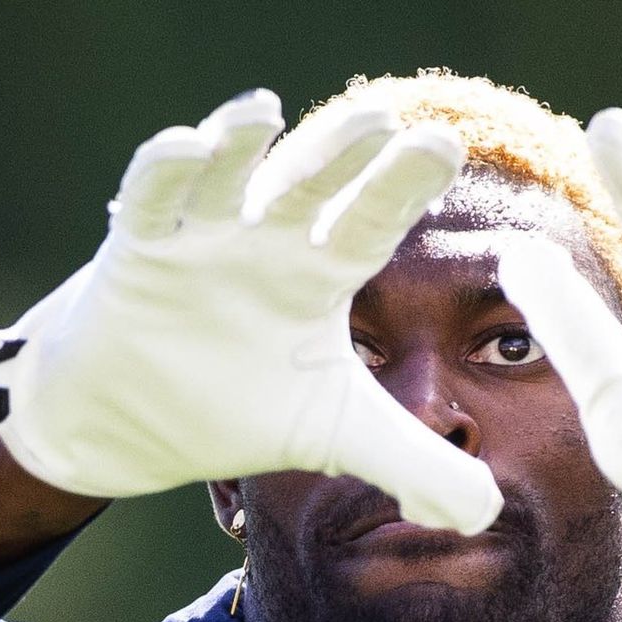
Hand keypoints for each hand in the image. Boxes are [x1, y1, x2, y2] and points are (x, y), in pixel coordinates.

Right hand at [0, 90, 501, 534]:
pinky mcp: (137, 252)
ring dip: (240, 141)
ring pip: (225, 175)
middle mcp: (265, 238)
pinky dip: (163, 173)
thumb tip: (488, 512)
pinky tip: (183, 144)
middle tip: (387, 122)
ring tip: (264, 108)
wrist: (133, 420)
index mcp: (320, 271)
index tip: (446, 147)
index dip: (404, 185)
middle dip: (343, 154)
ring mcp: (199, 238)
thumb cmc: (239, 402)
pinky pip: (149, 202)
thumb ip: (415, 464)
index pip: (371, 221)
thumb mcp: (336, 434)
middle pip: (309, 185)